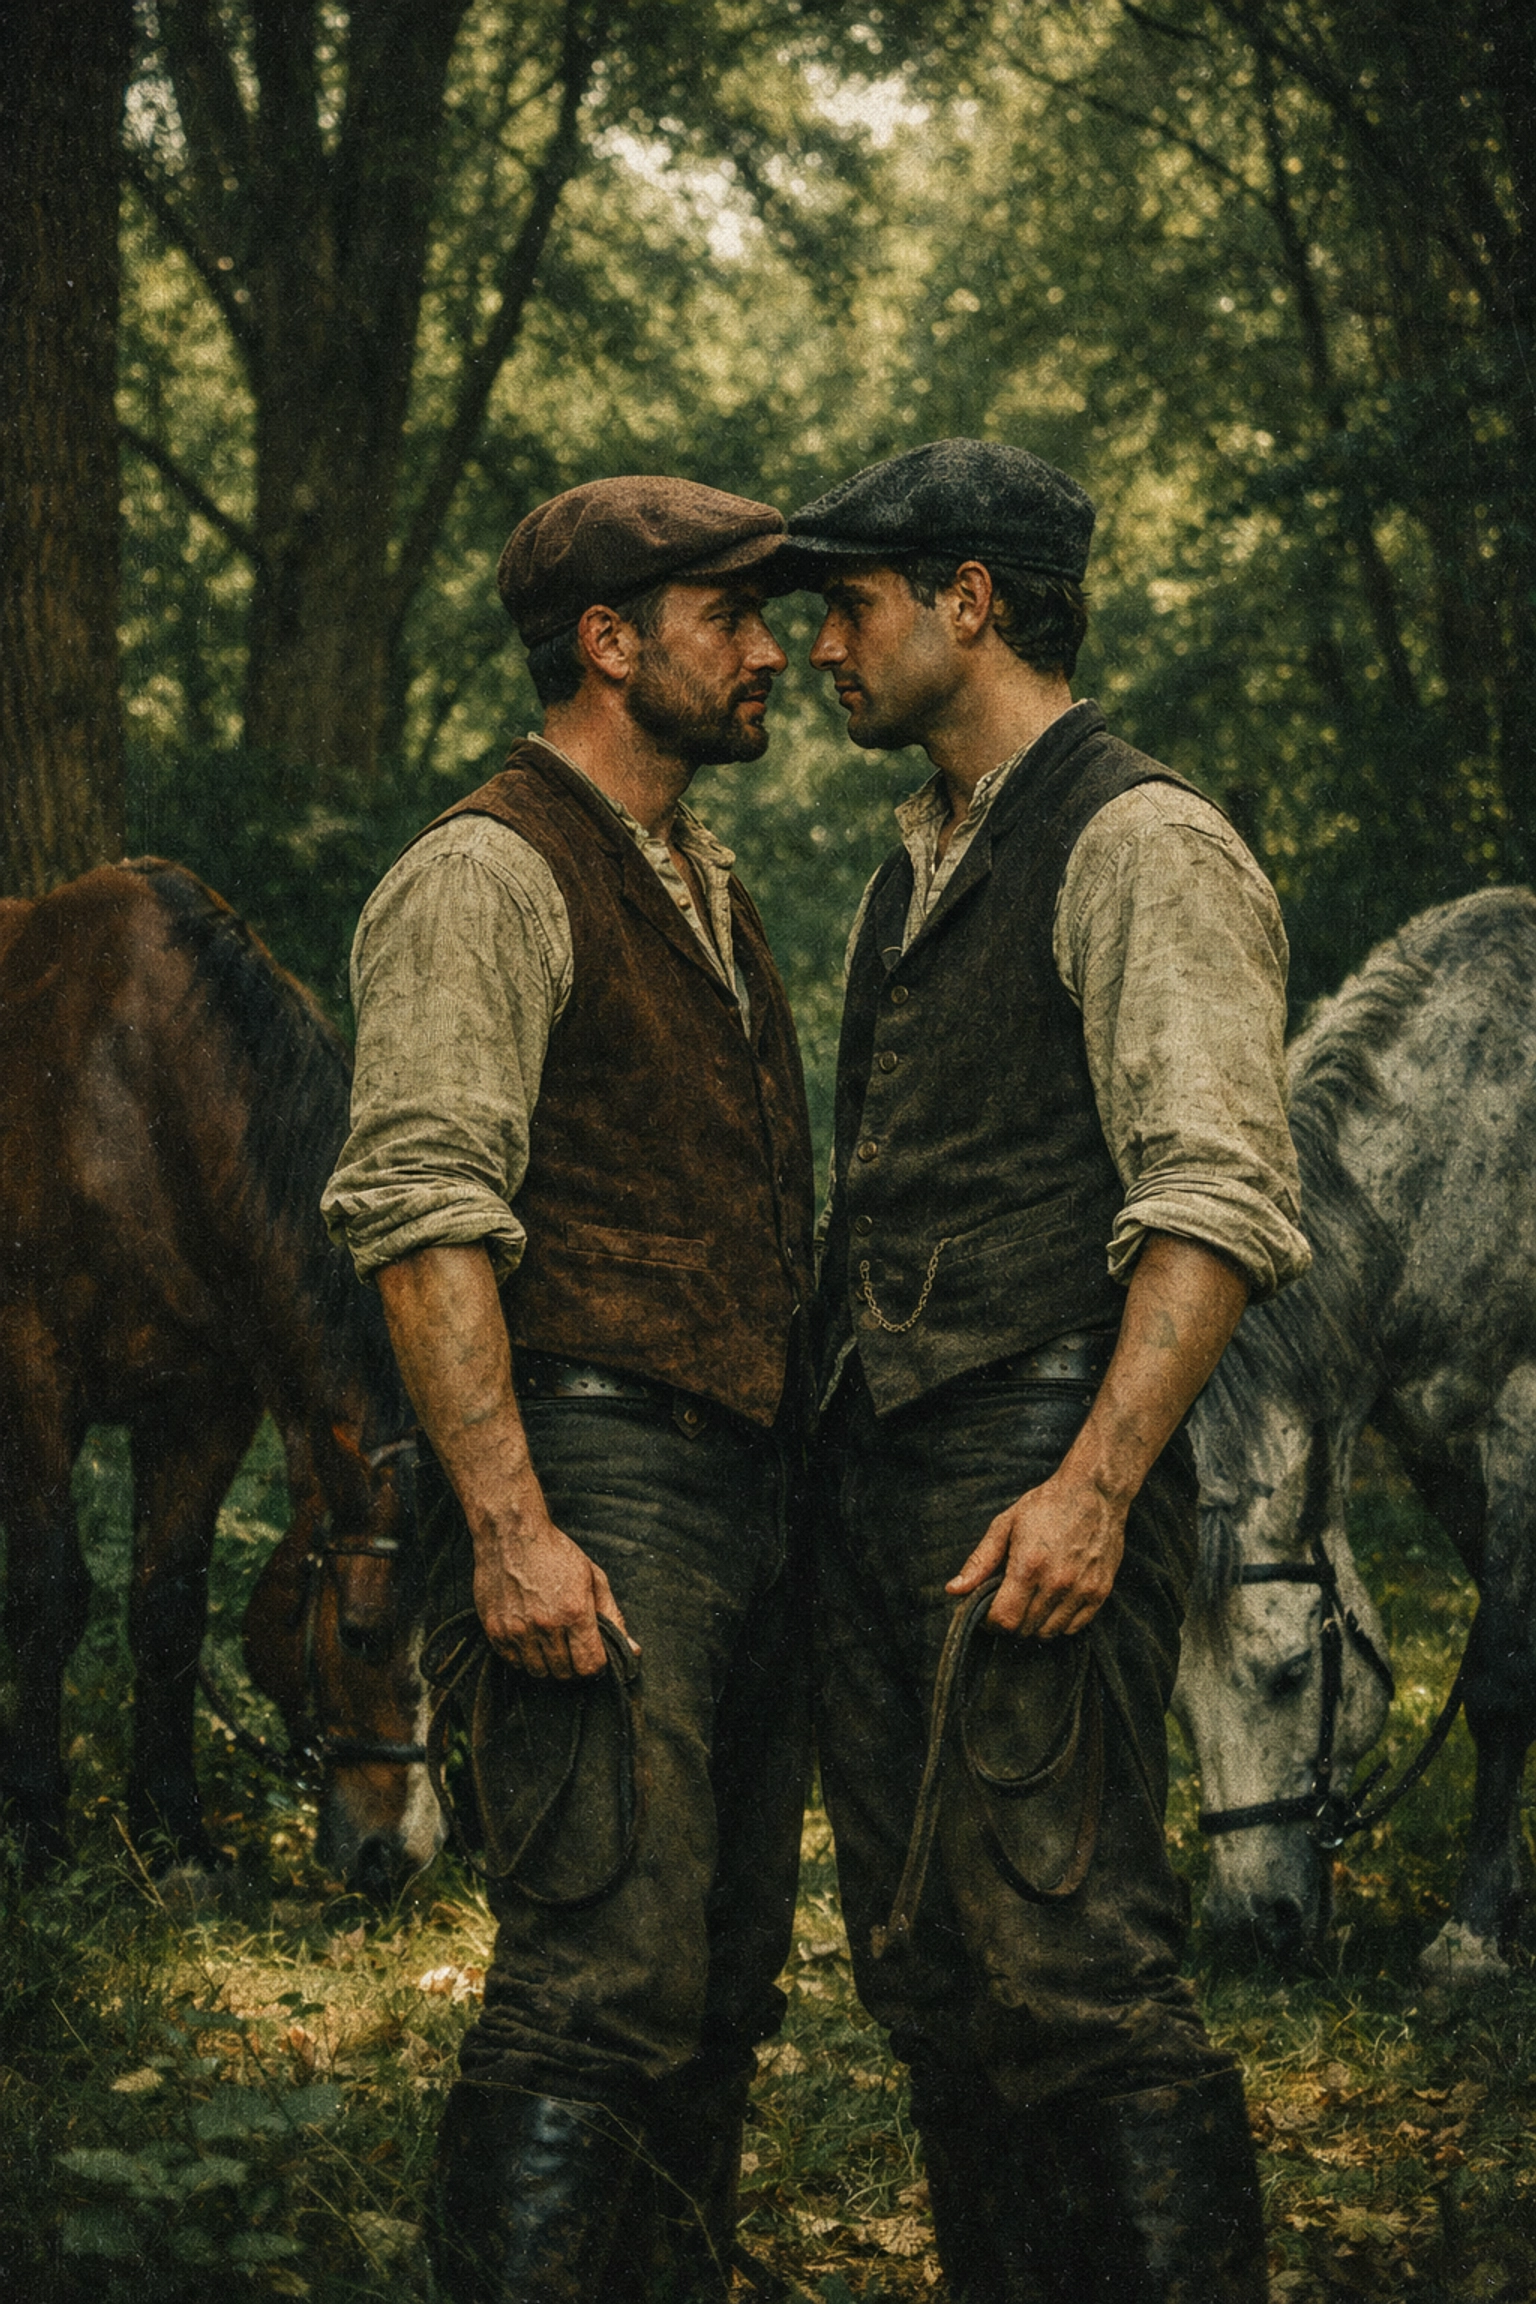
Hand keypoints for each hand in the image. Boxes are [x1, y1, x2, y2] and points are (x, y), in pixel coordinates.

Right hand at [473, 1482, 633, 1678]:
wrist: (511, 1534)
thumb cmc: (555, 1553)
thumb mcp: (593, 1578)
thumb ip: (613, 1617)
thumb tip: (633, 1650)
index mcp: (575, 1612)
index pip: (590, 1666)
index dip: (595, 1665)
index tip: (592, 1654)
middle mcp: (546, 1625)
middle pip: (564, 1673)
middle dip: (572, 1666)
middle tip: (571, 1648)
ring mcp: (518, 1630)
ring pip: (538, 1671)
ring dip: (548, 1664)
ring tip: (550, 1642)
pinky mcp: (495, 1630)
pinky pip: (513, 1662)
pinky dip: (524, 1658)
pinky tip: (530, 1638)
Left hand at [946, 1469, 1125, 1639]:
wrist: (1094, 1492)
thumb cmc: (1047, 1505)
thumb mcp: (1005, 1526)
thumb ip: (979, 1562)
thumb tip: (953, 1590)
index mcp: (1028, 1566)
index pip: (1004, 1619)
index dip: (990, 1621)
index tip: (988, 1612)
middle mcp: (1057, 1582)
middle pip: (1025, 1629)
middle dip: (1010, 1622)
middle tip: (1008, 1603)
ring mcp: (1081, 1589)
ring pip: (1049, 1632)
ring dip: (1034, 1625)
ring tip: (1030, 1602)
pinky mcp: (1100, 1592)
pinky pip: (1074, 1627)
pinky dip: (1059, 1623)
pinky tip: (1052, 1603)